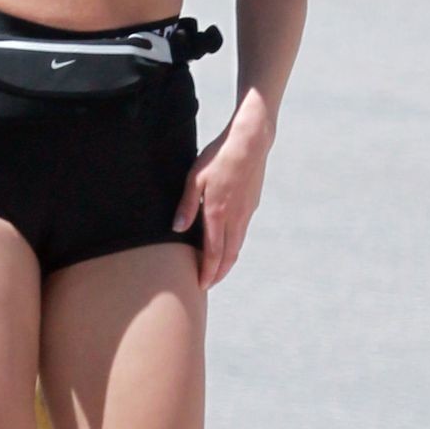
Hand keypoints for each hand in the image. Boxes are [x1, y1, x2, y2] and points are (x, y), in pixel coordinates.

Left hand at [173, 109, 272, 289]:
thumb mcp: (195, 178)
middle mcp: (234, 217)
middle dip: (217, 273)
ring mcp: (246, 212)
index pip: (212, 252)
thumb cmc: (218, 157)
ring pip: (237, 246)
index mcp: (218, 213)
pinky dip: (234, 247)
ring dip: (227, 263)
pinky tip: (228, 247)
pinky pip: (242, 233)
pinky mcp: (251, 206)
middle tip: (208, 285)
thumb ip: (187, 205)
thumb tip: (178, 229)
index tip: (201, 285)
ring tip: (217, 271)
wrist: (250, 143)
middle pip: (228, 256)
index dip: (207, 271)